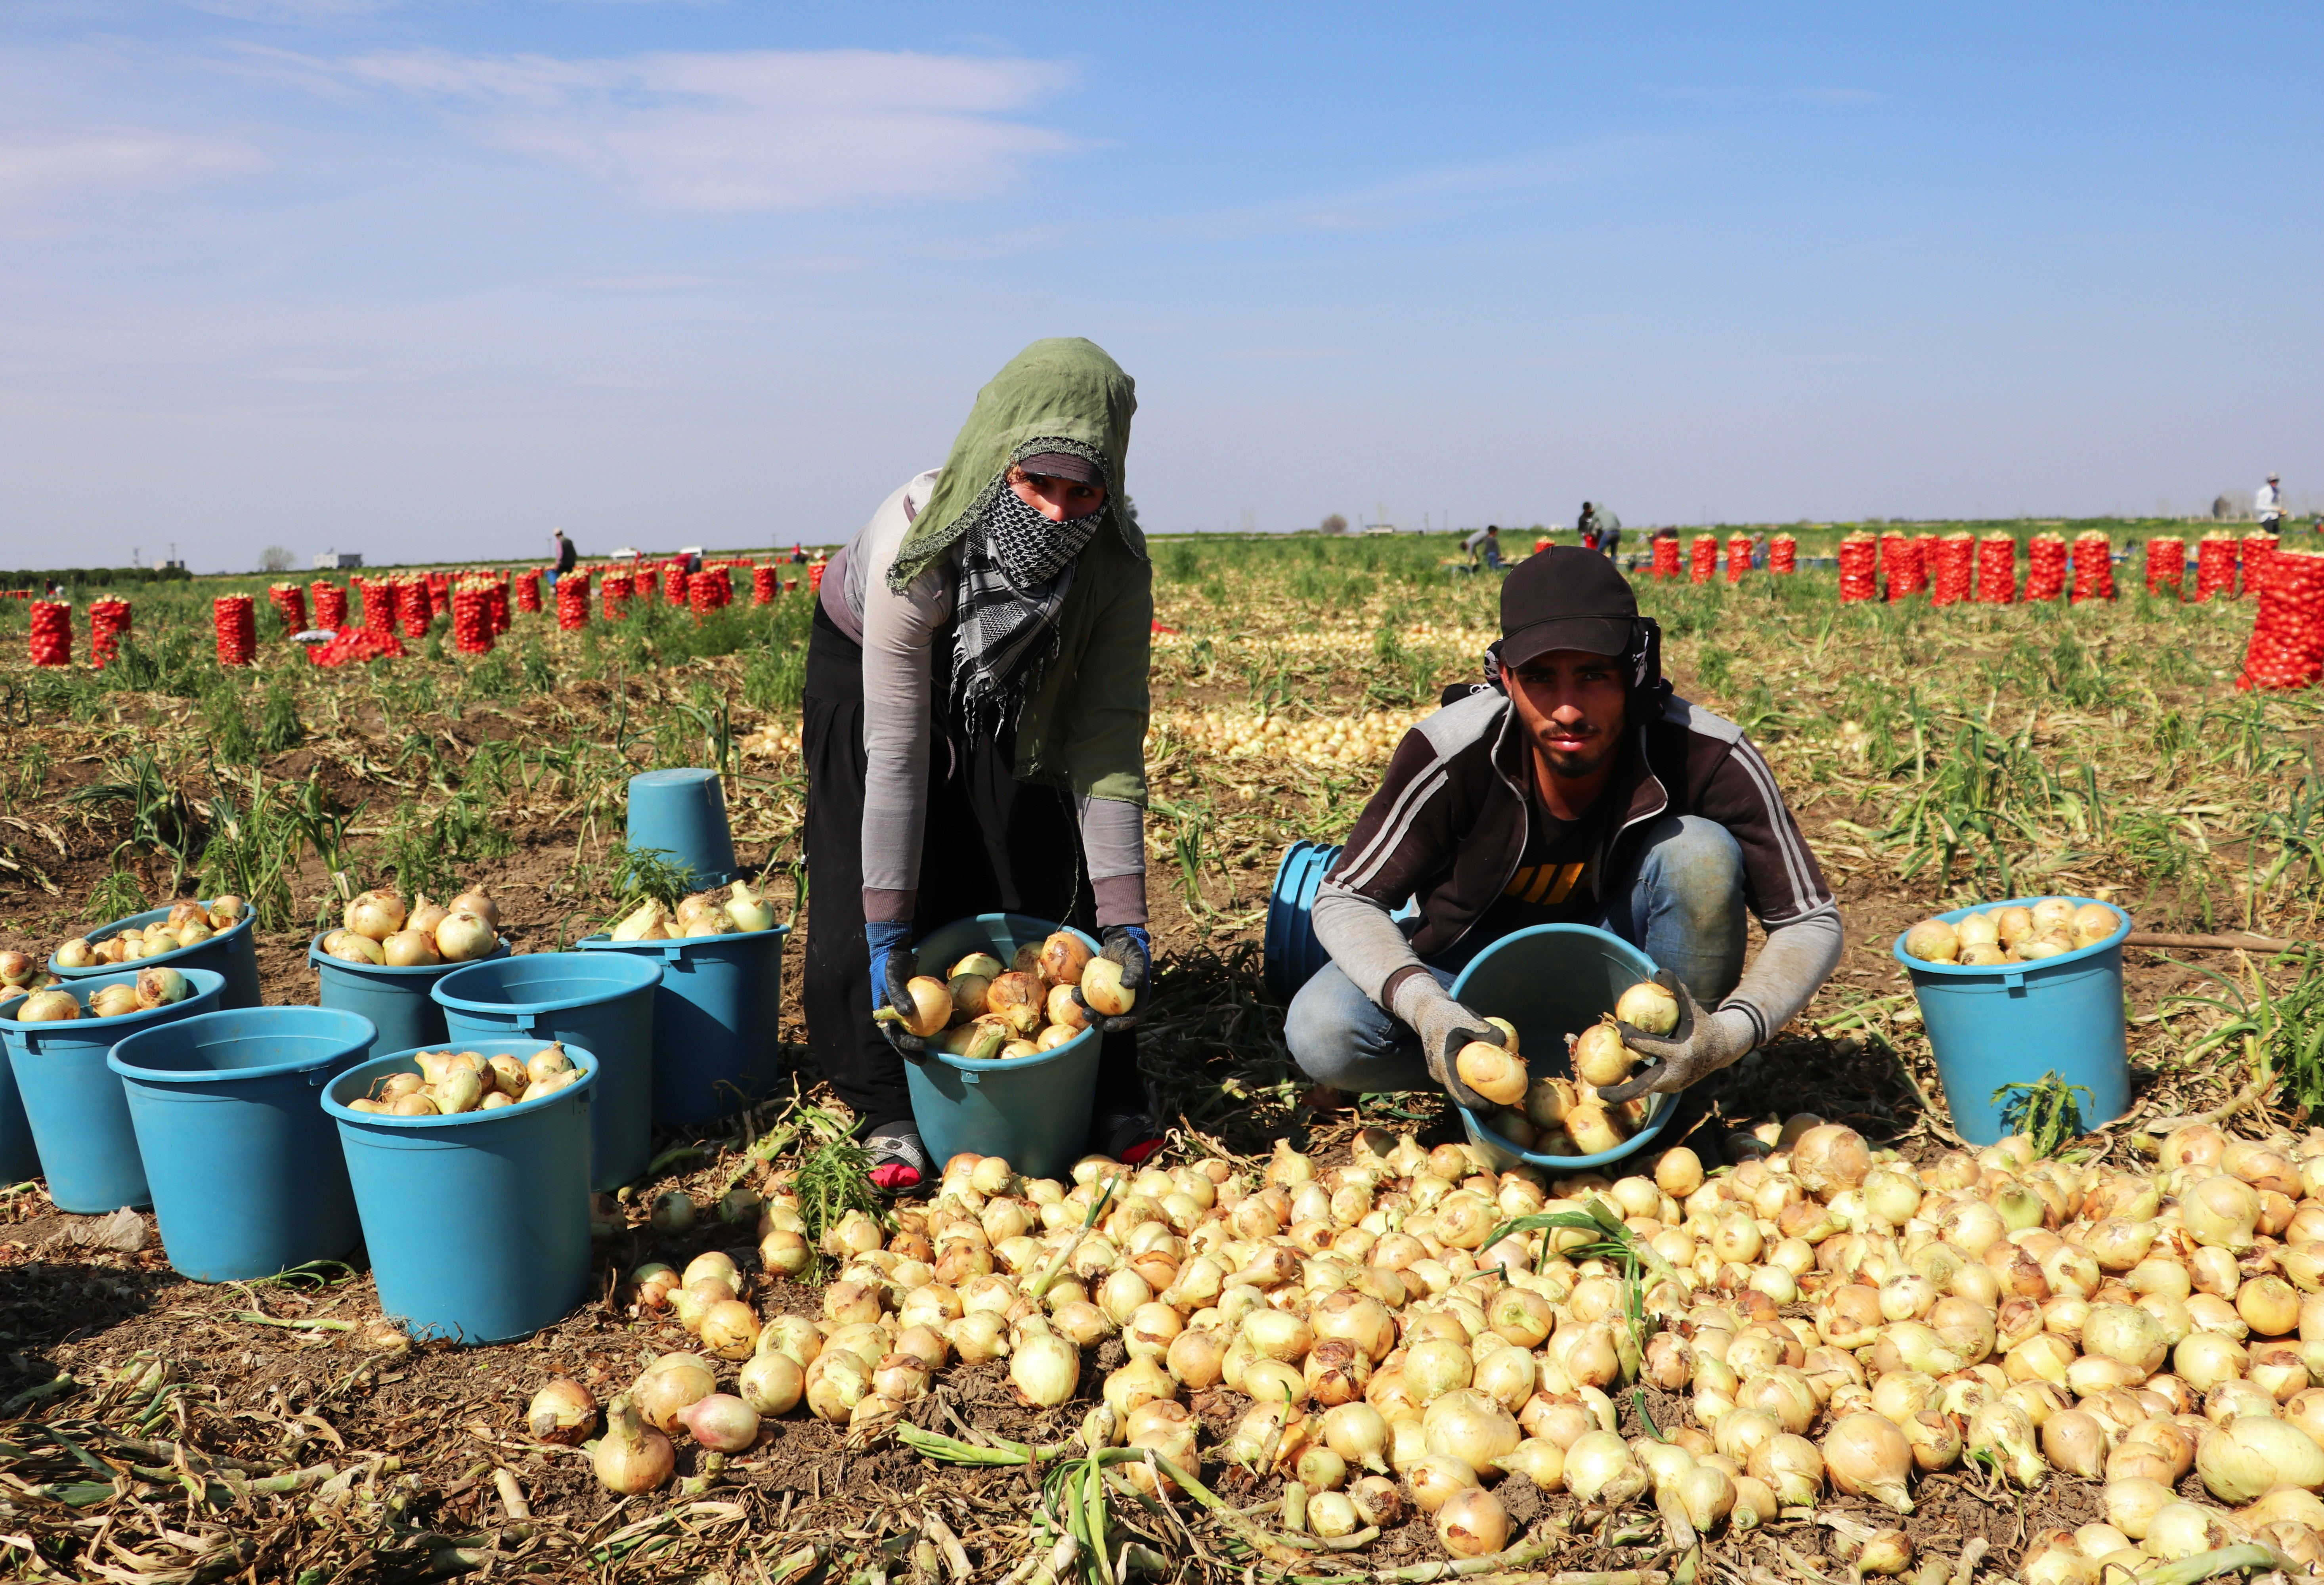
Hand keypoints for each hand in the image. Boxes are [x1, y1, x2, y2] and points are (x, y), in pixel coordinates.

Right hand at [866, 920, 927, 1059]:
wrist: (894, 952)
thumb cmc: (890, 965)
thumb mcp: (892, 979)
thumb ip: (898, 995)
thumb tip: (907, 1014)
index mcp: (884, 1014)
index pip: (893, 1035)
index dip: (905, 1044)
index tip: (920, 1046)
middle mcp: (892, 1015)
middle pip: (902, 1037)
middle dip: (912, 1050)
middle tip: (926, 1057)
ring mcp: (903, 1010)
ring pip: (912, 1029)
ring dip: (921, 1039)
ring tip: (934, 1049)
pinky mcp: (913, 1003)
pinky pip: (922, 1014)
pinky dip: (930, 1021)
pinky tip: (943, 1026)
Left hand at [1072, 925, 1149, 1033]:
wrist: (1119, 941)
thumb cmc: (1131, 949)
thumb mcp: (1136, 957)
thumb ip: (1135, 970)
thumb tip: (1127, 985)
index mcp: (1138, 998)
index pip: (1132, 1016)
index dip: (1121, 1024)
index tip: (1108, 1026)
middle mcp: (1125, 1000)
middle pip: (1113, 1017)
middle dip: (1099, 1020)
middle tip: (1087, 1015)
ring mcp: (1110, 996)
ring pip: (1099, 1009)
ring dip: (1087, 1009)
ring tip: (1077, 999)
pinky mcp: (1099, 989)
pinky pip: (1090, 997)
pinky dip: (1082, 997)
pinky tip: (1074, 992)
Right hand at [1399, 979, 1497, 1113]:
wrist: (1427, 1010)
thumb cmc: (1446, 1014)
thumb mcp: (1466, 1018)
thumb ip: (1485, 1030)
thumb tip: (1506, 1043)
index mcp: (1443, 1065)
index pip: (1460, 1094)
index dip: (1477, 1104)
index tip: (1495, 1106)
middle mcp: (1439, 1073)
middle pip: (1461, 1093)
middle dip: (1480, 1097)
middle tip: (1502, 1098)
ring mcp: (1440, 1070)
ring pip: (1460, 1085)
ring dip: (1476, 1087)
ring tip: (1498, 1087)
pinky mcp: (1443, 1066)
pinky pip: (1458, 1076)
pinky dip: (1472, 1077)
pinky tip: (1487, 1072)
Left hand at [1597, 969, 1755, 1102]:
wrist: (1722, 1049)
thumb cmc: (1703, 1024)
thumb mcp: (1692, 1006)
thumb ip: (1677, 989)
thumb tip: (1658, 970)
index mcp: (1680, 1054)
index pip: (1648, 1047)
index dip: (1629, 1036)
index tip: (1618, 1026)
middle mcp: (1676, 1074)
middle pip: (1643, 1087)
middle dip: (1621, 1093)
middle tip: (1599, 1092)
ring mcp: (1674, 1084)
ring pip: (1644, 1089)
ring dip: (1625, 1089)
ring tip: (1603, 1086)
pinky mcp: (1671, 1088)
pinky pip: (1649, 1085)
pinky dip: (1636, 1080)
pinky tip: (1623, 1071)